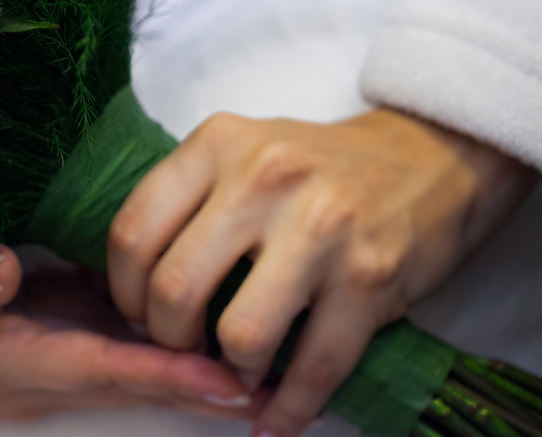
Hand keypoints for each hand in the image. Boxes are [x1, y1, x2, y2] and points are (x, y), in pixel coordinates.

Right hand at [0, 244, 257, 420]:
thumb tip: (4, 270)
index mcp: (1, 361)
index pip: (97, 370)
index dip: (164, 377)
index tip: (229, 383)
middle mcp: (34, 372)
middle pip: (129, 378)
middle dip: (199, 380)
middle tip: (279, 376)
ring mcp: (44, 354)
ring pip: (127, 361)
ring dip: (188, 359)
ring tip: (262, 347)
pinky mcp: (47, 330)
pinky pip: (113, 339)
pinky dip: (159, 334)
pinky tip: (200, 312)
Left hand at [107, 108, 536, 436]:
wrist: (431, 158)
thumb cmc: (317, 165)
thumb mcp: (241, 150)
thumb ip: (188, 198)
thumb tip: (130, 280)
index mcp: (217, 145)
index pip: (133, 231)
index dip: (124, 290)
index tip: (135, 313)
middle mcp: (263, 180)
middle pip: (176, 288)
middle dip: (168, 338)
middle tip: (180, 346)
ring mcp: (321, 230)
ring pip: (241, 335)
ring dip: (230, 371)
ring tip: (235, 368)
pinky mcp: (372, 278)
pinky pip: (316, 368)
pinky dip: (288, 409)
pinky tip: (272, 419)